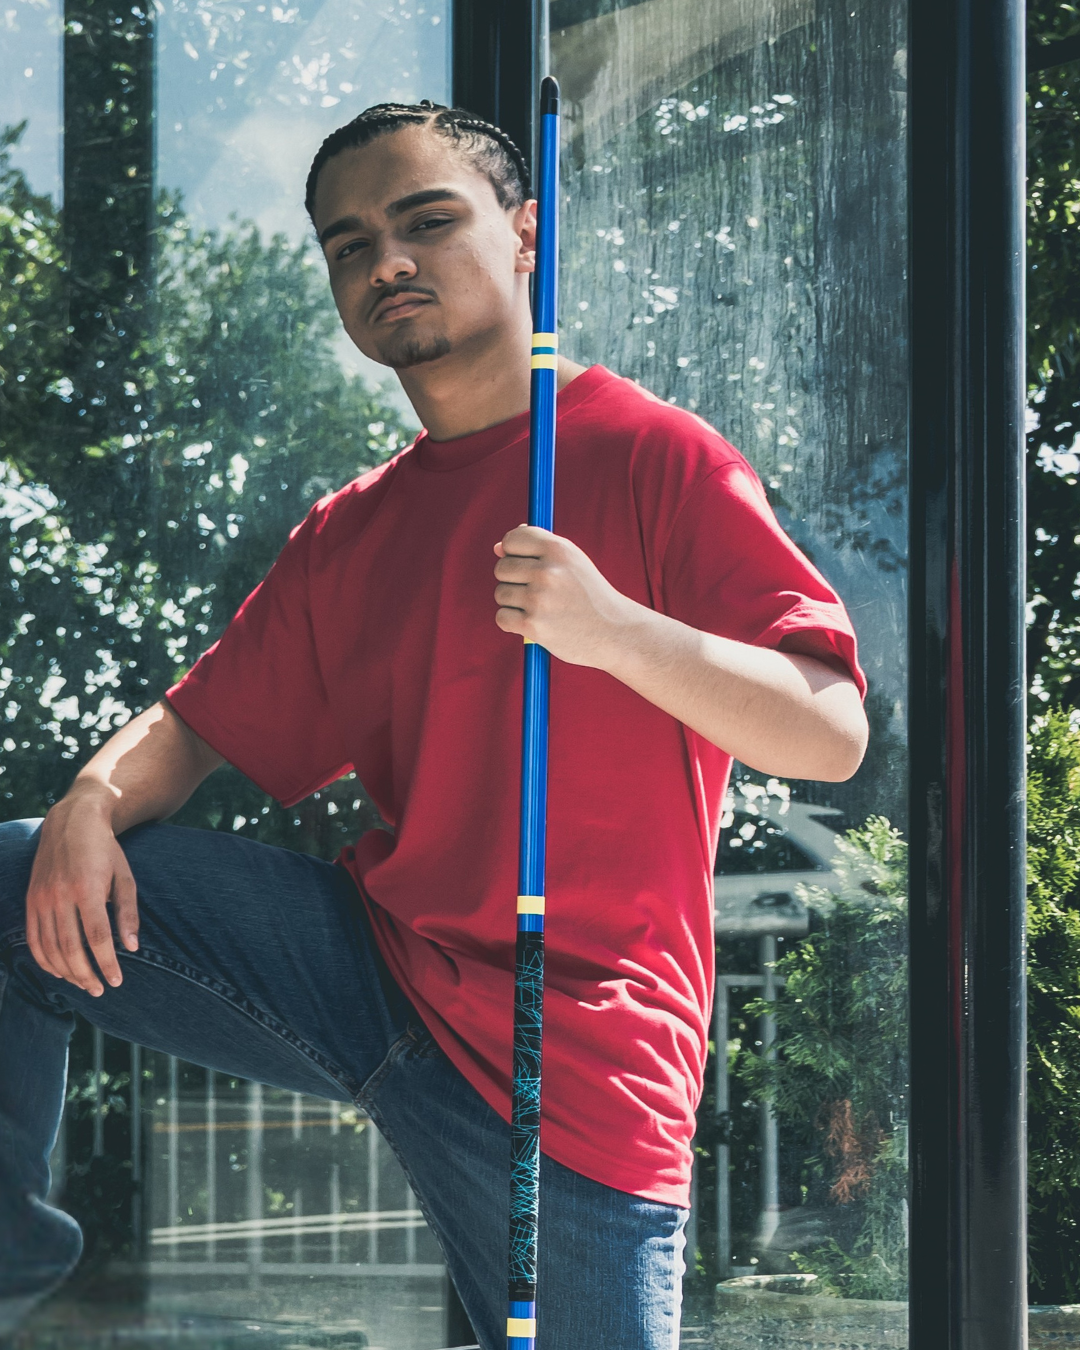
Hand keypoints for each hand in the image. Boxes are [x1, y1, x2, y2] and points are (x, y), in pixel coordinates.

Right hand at [26, 793, 139, 996]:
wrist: (72, 821)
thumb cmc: (105, 850)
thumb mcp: (125, 876)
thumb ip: (128, 913)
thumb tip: (132, 948)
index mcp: (88, 888)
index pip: (97, 937)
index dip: (106, 963)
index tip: (117, 981)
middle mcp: (60, 895)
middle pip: (71, 947)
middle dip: (86, 974)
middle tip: (101, 990)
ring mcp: (41, 898)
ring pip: (50, 947)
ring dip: (67, 972)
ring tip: (84, 985)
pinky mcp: (31, 900)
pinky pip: (33, 938)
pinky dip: (44, 960)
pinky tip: (59, 972)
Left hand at [493, 525, 637, 665]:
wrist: (614, 632)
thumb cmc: (589, 595)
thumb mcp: (572, 561)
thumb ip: (538, 548)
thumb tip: (498, 546)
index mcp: (558, 549)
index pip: (512, 540)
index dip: (512, 552)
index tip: (525, 564)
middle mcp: (547, 572)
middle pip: (502, 568)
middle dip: (513, 580)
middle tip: (539, 592)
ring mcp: (539, 599)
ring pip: (501, 593)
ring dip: (514, 603)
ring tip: (541, 608)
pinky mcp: (532, 625)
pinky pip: (502, 617)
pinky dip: (513, 623)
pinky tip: (534, 623)